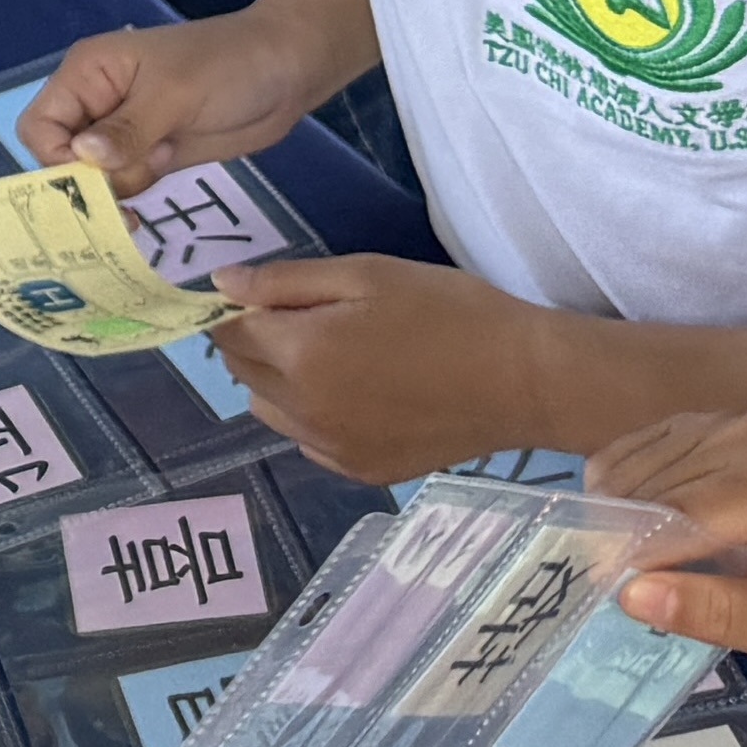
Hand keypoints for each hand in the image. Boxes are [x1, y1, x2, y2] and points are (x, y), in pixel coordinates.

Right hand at [16, 7, 326, 192]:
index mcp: (88, 73)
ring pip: (91, 176)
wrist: (290, 70)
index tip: (97, 177)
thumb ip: (127, 129)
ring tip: (158, 176)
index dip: (56, 157)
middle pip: (59, 156)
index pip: (41, 125)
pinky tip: (157, 193)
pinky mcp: (152, 153)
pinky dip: (132, 197)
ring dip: (116, 190)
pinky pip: (123, 183)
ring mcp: (125, 131)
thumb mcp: (175, 93)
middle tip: (131, 190)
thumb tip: (81, 157)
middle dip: (87, 181)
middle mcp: (97, 102)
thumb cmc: (228, 66)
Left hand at [207, 254, 565, 483]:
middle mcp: (304, 411)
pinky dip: (313, 415)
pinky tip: (358, 393)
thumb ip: (286, 281)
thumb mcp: (367, 274)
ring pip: (269, 409)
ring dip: (278, 381)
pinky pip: (308, 440)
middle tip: (305, 316)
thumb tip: (221, 284)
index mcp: (301, 356)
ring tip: (334, 354)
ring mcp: (332, 449)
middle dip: (255, 340)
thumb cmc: (449, 312)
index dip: (234, 307)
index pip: (227, 331)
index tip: (259, 292)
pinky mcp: (362, 471)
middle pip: (242, 371)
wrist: (525, 381)